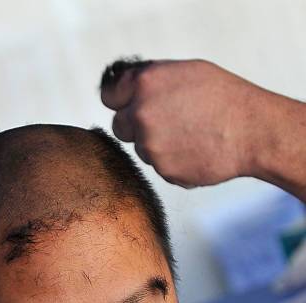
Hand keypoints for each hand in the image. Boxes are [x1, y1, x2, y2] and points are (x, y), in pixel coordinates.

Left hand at [100, 58, 304, 194]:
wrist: (251, 132)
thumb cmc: (224, 97)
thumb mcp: (185, 72)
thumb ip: (151, 81)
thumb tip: (129, 92)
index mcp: (145, 84)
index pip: (110, 97)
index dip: (121, 101)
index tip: (129, 106)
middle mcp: (141, 115)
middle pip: (119, 127)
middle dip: (135, 126)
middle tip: (165, 123)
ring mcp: (150, 146)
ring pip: (141, 149)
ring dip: (158, 145)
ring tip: (190, 136)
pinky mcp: (163, 171)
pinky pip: (160, 167)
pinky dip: (173, 162)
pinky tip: (195, 151)